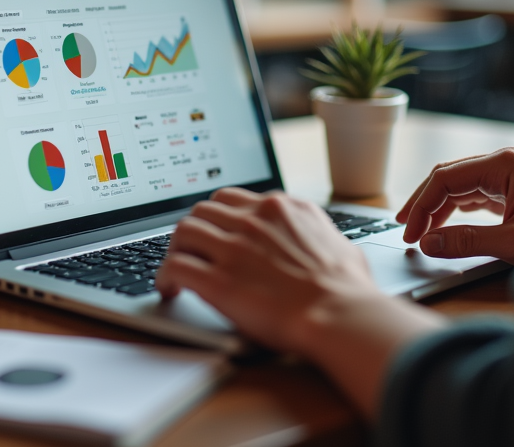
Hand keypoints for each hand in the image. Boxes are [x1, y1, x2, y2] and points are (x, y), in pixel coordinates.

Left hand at [156, 187, 371, 351]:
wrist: (340, 314)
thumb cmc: (347, 288)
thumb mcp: (337, 241)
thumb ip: (315, 233)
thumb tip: (317, 239)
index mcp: (281, 208)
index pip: (232, 197)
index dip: (217, 215)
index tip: (213, 230)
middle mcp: (253, 220)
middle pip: (203, 209)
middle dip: (194, 230)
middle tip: (191, 250)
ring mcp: (233, 248)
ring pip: (184, 231)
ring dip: (175, 249)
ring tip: (175, 267)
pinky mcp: (218, 280)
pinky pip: (176, 266)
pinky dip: (166, 276)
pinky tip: (169, 288)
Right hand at [397, 147, 513, 263]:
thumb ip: (468, 242)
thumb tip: (428, 243)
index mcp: (504, 164)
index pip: (445, 178)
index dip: (421, 205)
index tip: (409, 232)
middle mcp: (506, 164)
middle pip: (449, 178)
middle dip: (424, 204)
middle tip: (406, 230)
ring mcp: (511, 177)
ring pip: (460, 188)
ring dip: (438, 209)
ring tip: (421, 232)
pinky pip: (475, 197)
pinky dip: (456, 212)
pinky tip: (445, 225)